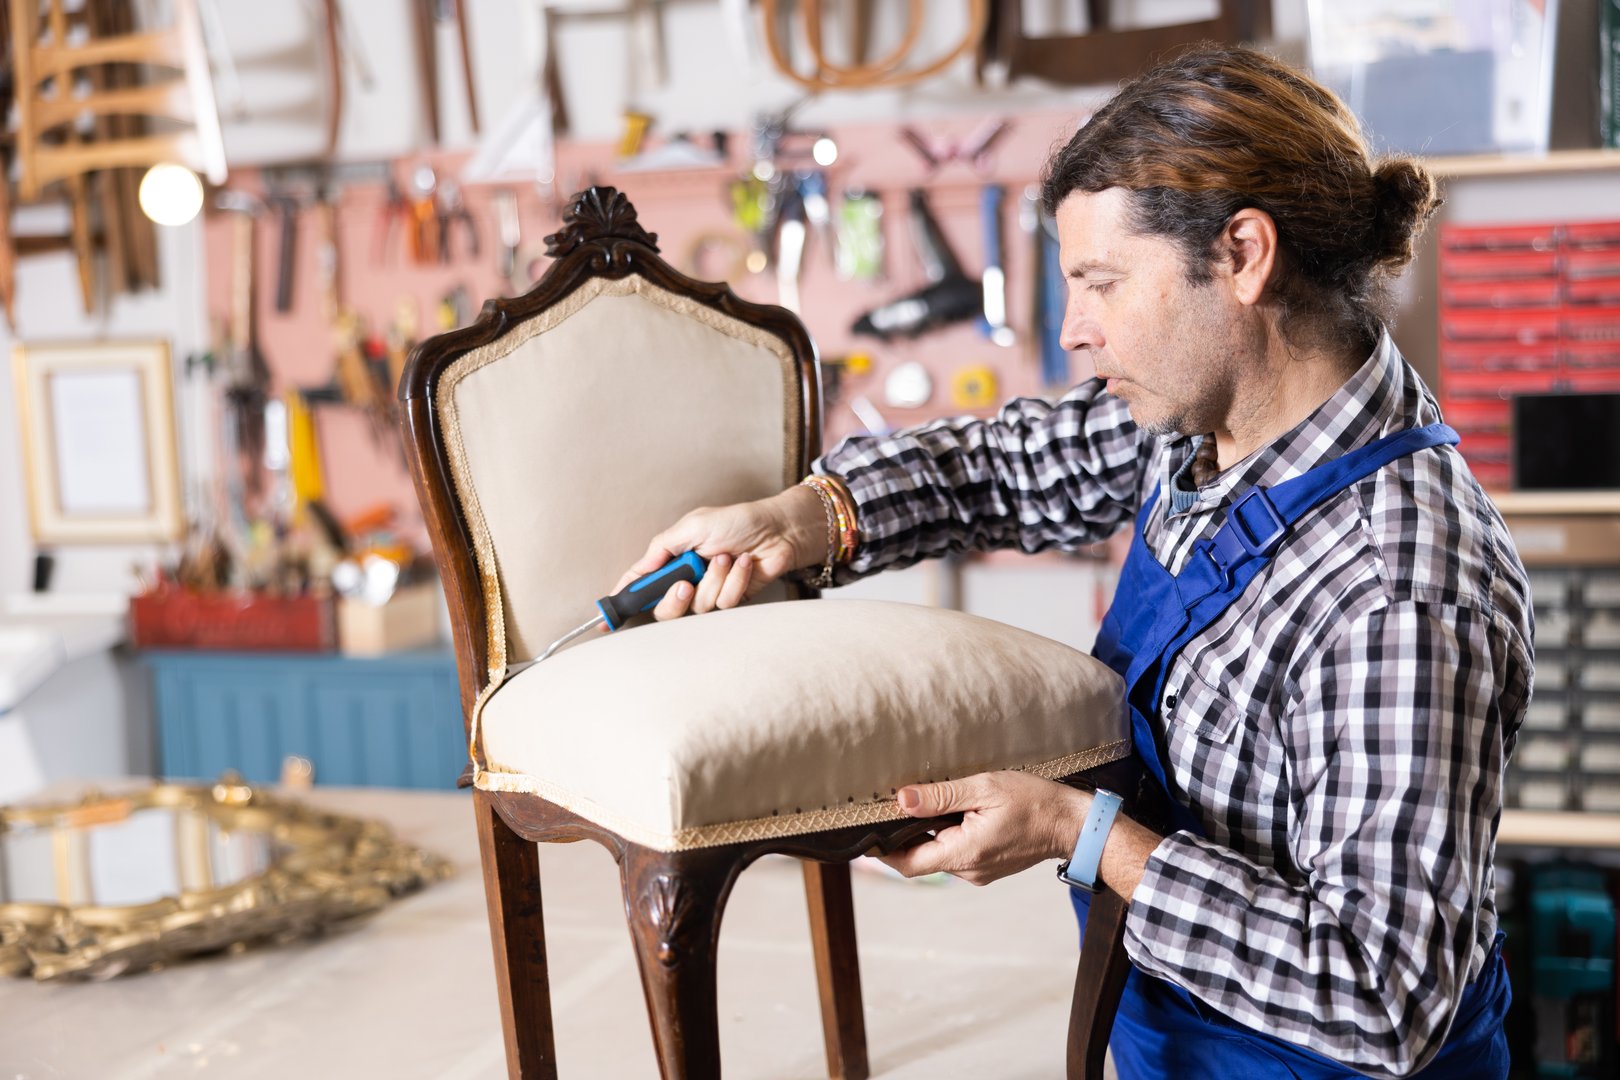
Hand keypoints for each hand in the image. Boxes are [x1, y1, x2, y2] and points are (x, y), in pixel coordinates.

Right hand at [612, 485, 827, 620]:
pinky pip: (725, 604)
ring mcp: (710, 592)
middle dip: (673, 599)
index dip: (624, 601)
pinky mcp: (733, 600)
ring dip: (714, 580)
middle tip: (686, 583)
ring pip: (698, 607)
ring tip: (727, 557)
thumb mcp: (693, 525)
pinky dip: (735, 581)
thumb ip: (663, 547)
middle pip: (665, 610)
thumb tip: (641, 569)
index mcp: (673, 560)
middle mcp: (688, 580)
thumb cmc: (737, 521)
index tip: (607, 619)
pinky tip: (744, 565)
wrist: (777, 529)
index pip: (642, 585)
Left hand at [875, 771, 1090, 886]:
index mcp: (963, 853)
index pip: (907, 864)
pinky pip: (956, 853)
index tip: (868, 831)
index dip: (883, 851)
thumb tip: (902, 799)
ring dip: (929, 833)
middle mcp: (968, 870)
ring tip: (928, 803)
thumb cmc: (1033, 802)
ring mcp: (978, 872)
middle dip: (906, 835)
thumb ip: (941, 796)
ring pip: (938, 855)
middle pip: (920, 858)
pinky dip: (947, 835)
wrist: (1072, 824)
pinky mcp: (986, 866)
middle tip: (894, 805)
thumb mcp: (984, 789)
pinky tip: (954, 812)